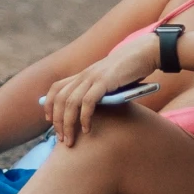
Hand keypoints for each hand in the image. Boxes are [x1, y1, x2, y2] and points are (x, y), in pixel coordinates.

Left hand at [43, 30, 158, 145]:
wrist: (145, 53)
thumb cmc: (130, 71)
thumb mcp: (109, 82)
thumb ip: (98, 92)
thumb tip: (91, 111)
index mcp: (83, 75)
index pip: (56, 88)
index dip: (49, 104)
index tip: (50, 121)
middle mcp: (84, 75)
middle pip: (60, 99)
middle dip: (57, 121)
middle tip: (61, 139)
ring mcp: (93, 77)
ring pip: (71, 102)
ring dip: (68, 123)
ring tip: (70, 140)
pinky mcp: (104, 81)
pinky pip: (88, 101)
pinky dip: (85, 117)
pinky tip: (87, 129)